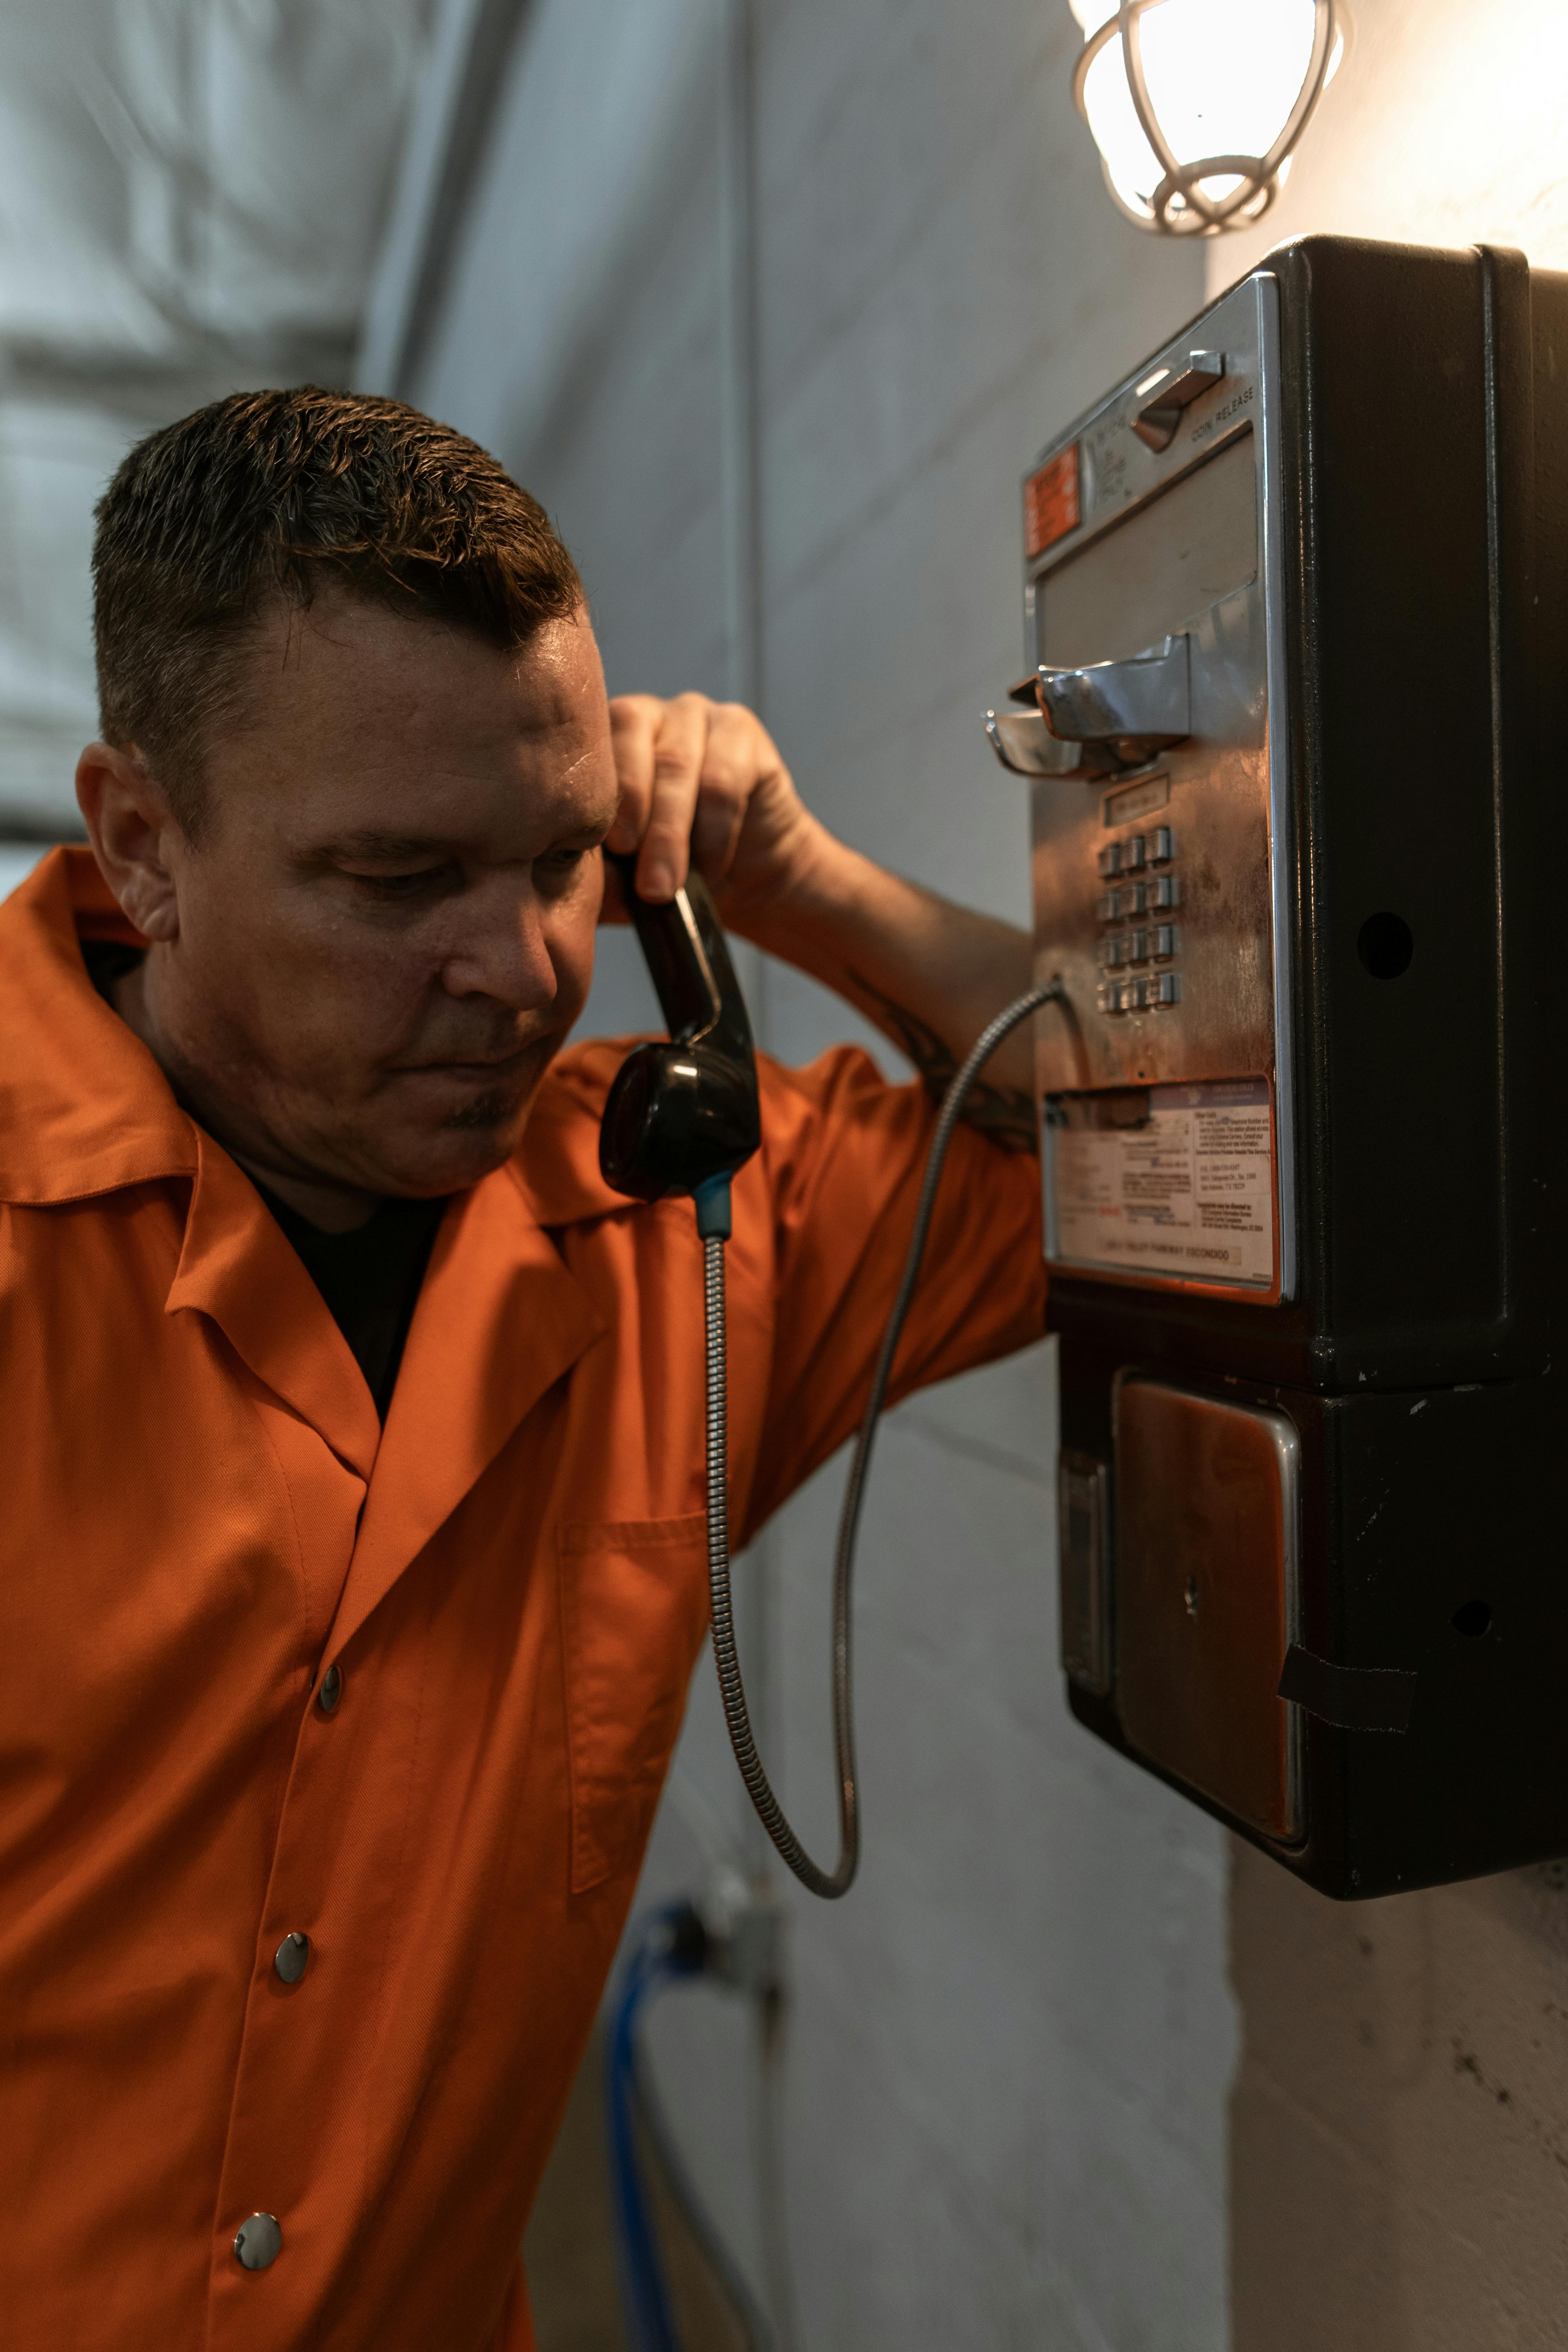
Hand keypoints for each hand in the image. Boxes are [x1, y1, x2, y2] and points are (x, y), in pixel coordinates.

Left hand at [603, 692, 826, 919]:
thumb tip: (566, 874)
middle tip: (639, 875)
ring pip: (677, 763)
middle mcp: (645, 714)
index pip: (588, 743)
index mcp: (600, 740)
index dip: (598, 796)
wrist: (746, 880)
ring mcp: (694, 714)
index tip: (611, 850)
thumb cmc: (670, 870)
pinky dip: (714, 833)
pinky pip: (724, 780)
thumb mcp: (623, 879)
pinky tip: (710, 869)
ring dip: (671, 832)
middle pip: (631, 737)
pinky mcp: (740, 728)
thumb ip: (594, 870)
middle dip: (635, 813)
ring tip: (667, 886)